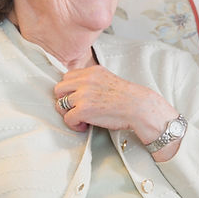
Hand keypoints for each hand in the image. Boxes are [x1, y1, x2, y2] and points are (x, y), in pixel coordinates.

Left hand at [54, 65, 175, 144]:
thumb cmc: (127, 98)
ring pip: (61, 105)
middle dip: (64, 101)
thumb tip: (77, 90)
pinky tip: (84, 126)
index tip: (77, 99)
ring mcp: (83, 95)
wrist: (139, 107)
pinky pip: (67, 118)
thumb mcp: (107, 79)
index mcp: (92, 71)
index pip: (67, 77)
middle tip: (75, 109)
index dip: (70, 90)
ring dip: (69, 113)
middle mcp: (85, 80)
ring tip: (82, 119)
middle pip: (59, 89)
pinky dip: (74, 125)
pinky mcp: (83, 110)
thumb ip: (92, 81)